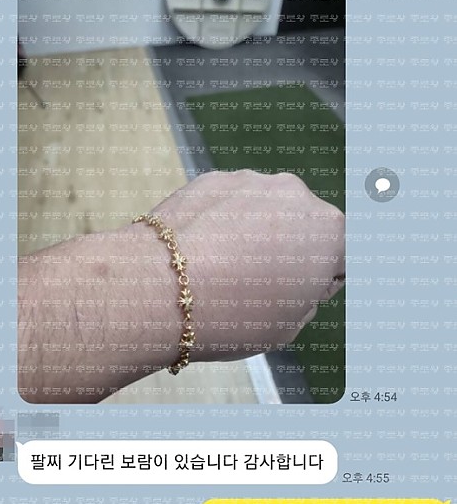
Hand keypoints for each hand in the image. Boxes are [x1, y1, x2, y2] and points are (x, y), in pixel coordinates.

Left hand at [150, 169, 344, 362]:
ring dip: (255, 233)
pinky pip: (229, 203)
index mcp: (329, 232)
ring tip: (223, 270)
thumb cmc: (233, 315)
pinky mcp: (213, 178)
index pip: (344, 255)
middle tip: (258, 285)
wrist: (158, 288)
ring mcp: (252, 181)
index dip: (323, 280)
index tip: (299, 296)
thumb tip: (301, 278)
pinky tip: (201, 252)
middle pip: (305, 226)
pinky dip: (222, 221)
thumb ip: (308, 294)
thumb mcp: (288, 325)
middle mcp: (297, 195)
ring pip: (265, 210)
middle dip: (291, 250)